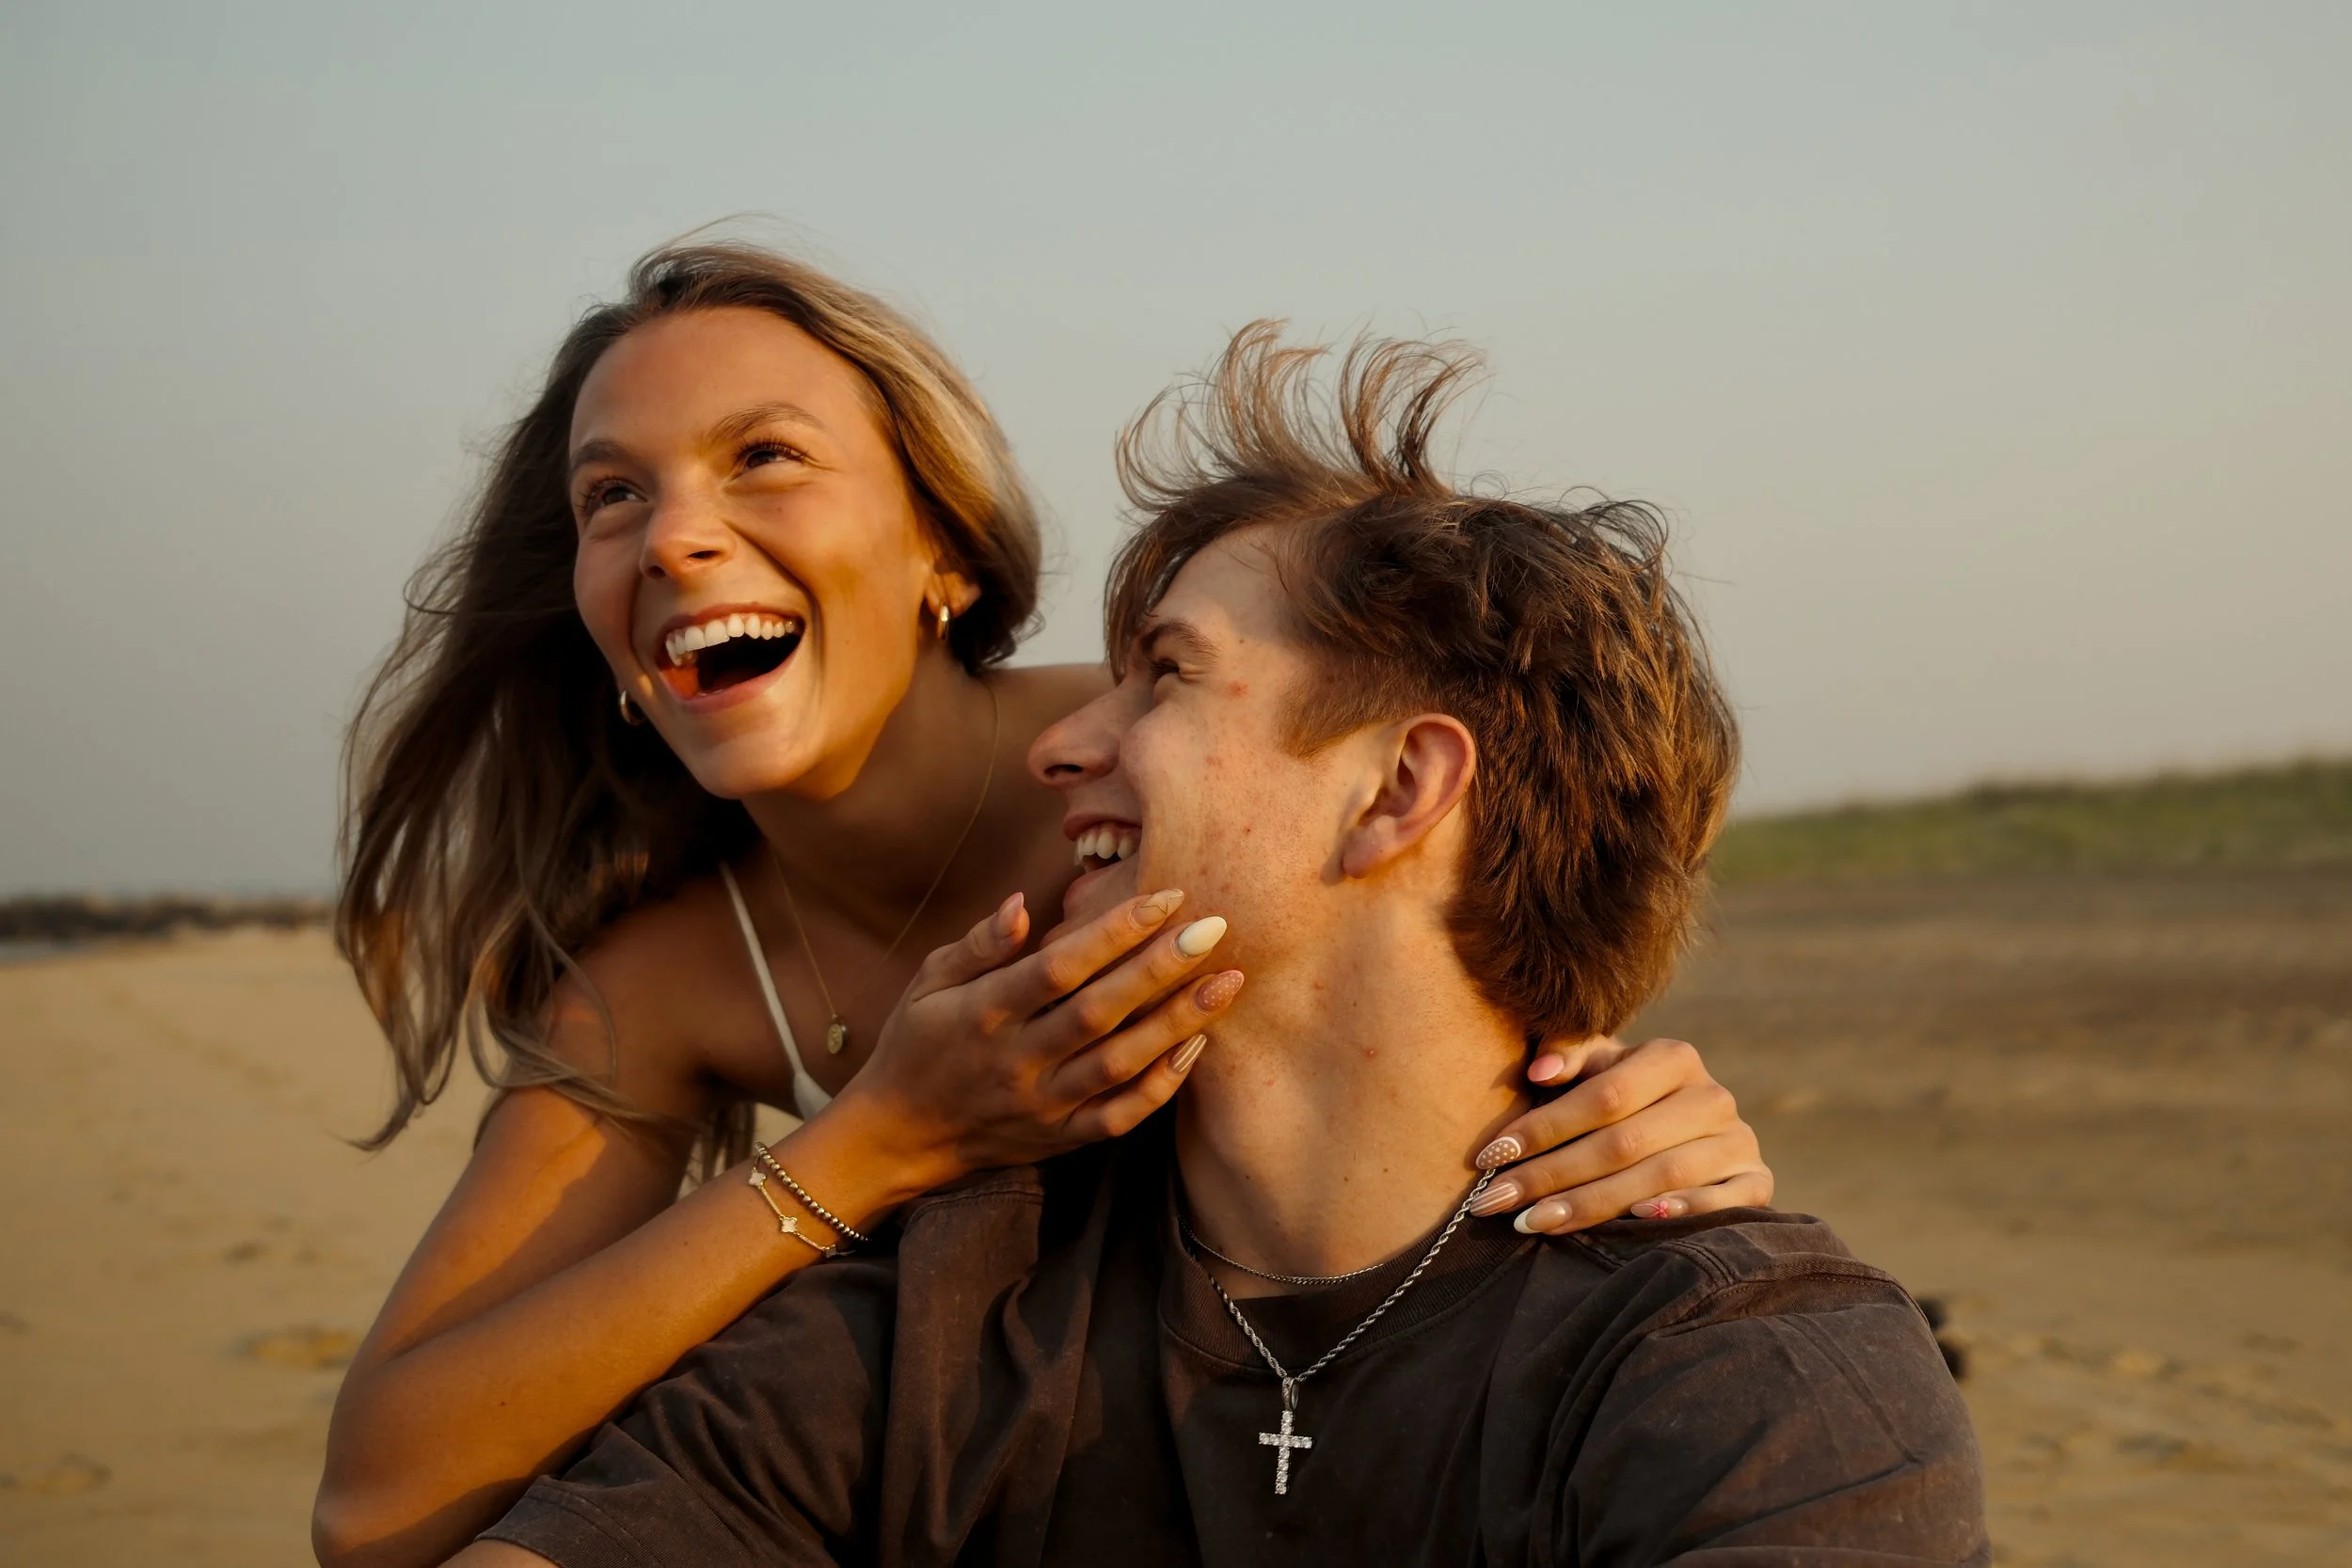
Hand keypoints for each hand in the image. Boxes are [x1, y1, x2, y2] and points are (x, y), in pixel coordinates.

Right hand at [834, 888, 1241, 1194]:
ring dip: (1177, 1023)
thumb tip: (1024, 902)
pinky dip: (1160, 1086)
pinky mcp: (1059, 1138)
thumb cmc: (917, 1042)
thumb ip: (980, 944)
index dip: (1113, 931)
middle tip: (1216, 928)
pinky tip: (1196, 1046)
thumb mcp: (930, 981)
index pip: (1058, 967)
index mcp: (983, 1013)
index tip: (1165, 897)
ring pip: (1119, 1065)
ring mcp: (1041, 1104)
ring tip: (1228, 983)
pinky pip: (1118, 1117)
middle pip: (1099, 1012)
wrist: (897, 1137)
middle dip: (1161, 968)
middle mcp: (1016, 1060)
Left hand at [1467, 1036, 1772, 1232]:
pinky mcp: (1756, 1182)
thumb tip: (1539, 1070)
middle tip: (1494, 1201)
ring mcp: (1738, 1141)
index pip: (1601, 1097)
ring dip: (1592, 1204)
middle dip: (1550, 1175)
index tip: (1489, 1155)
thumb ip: (1568, 1054)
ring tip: (1533, 1222)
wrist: (1691, 1128)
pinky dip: (1681, 1213)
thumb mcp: (1597, 1068)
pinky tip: (1635, 1223)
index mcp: (1673, 1057)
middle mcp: (1711, 1096)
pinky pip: (1722, 1203)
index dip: (1542, 1127)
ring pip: (1659, 1178)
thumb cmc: (1622, 1098)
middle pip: (1623, 1143)